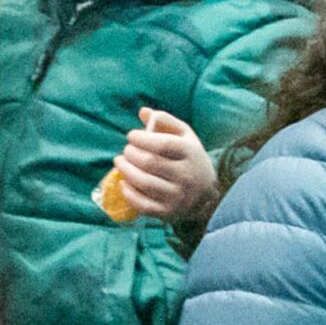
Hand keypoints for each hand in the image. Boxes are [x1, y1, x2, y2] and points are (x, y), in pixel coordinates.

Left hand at [113, 108, 219, 223]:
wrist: (206, 196)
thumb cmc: (190, 159)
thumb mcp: (184, 137)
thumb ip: (165, 122)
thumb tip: (143, 112)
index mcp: (190, 152)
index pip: (163, 144)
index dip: (142, 139)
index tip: (130, 136)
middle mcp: (186, 175)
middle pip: (150, 163)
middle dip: (131, 154)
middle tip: (125, 151)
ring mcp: (177, 196)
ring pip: (144, 183)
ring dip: (126, 171)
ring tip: (119, 162)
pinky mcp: (168, 213)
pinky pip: (143, 204)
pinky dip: (128, 193)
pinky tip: (123, 182)